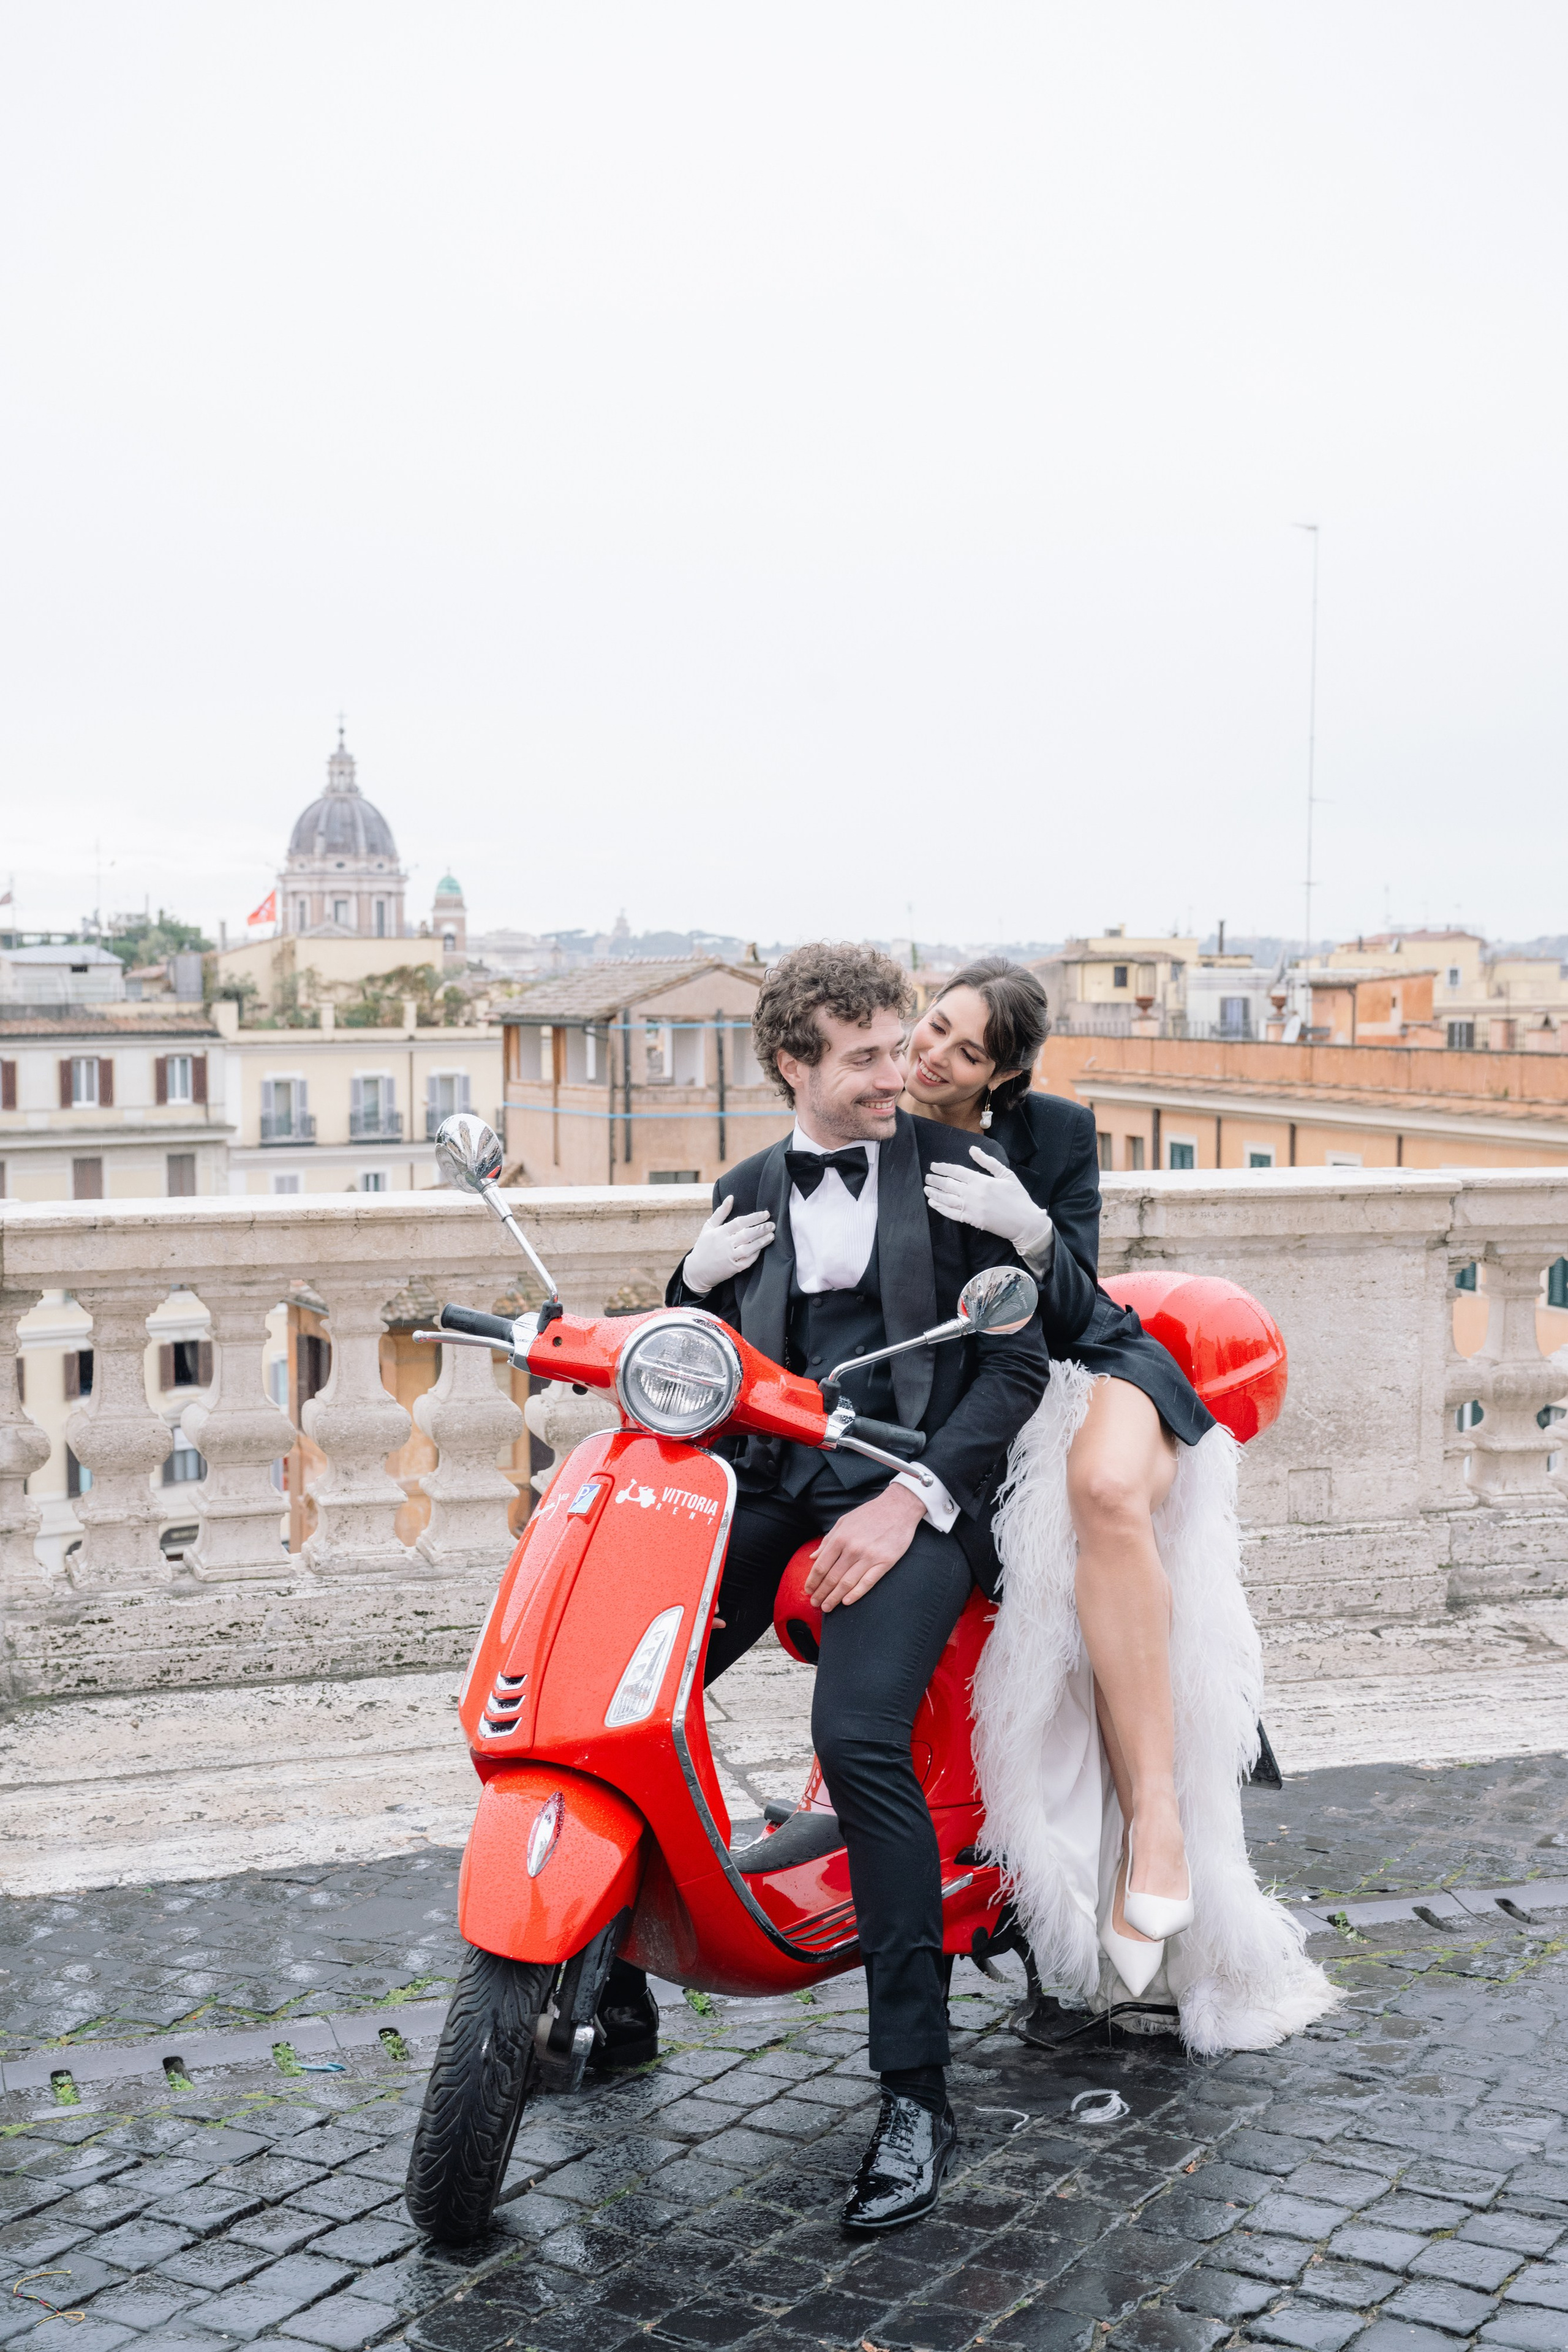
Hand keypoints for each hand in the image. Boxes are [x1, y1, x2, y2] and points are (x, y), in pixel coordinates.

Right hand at [682, 1195, 775, 1294]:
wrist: (697, 1271)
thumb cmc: (703, 1247)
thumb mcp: (708, 1227)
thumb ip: (721, 1212)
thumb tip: (731, 1197)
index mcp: (719, 1233)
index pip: (739, 1222)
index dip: (754, 1218)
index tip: (765, 1214)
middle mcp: (724, 1245)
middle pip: (746, 1235)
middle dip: (761, 1229)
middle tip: (772, 1225)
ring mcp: (729, 1258)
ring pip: (749, 1248)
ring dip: (762, 1242)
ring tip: (771, 1236)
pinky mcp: (733, 1269)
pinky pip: (748, 1261)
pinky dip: (756, 1254)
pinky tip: (762, 1248)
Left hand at [804, 1483, 924, 1611]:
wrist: (898, 1507)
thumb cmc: (869, 1514)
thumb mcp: (844, 1522)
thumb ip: (828, 1540)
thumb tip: (813, 1557)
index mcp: (840, 1538)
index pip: (821, 1566)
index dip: (812, 1581)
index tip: (808, 1590)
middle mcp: (852, 1549)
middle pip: (832, 1577)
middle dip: (821, 1593)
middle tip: (815, 1603)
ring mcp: (869, 1557)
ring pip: (847, 1583)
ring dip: (834, 1598)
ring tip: (827, 1607)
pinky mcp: (885, 1562)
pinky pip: (868, 1582)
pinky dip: (856, 1594)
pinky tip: (846, 1602)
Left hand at [924, 1145, 1053, 1265]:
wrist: (1025, 1222)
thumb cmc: (1017, 1197)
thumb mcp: (1006, 1174)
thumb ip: (988, 1162)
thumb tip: (973, 1149)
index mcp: (981, 1181)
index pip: (956, 1171)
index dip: (943, 1168)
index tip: (934, 1166)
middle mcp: (972, 1194)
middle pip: (948, 1185)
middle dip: (935, 1180)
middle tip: (927, 1177)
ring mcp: (970, 1208)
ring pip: (947, 1199)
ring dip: (935, 1193)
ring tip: (926, 1189)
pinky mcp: (971, 1220)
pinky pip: (951, 1214)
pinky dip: (941, 1208)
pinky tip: (934, 1203)